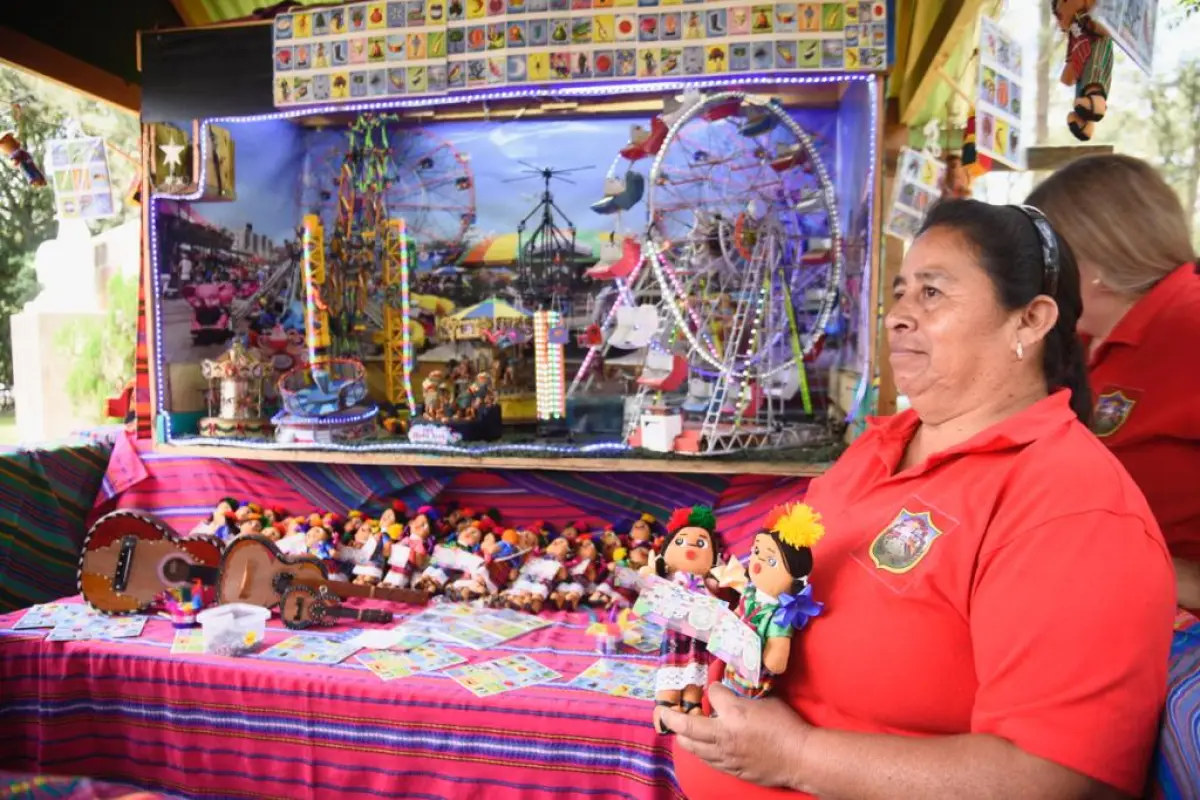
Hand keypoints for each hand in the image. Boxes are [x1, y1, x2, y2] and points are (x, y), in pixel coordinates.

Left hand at [662, 683, 811, 789]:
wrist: (800, 757)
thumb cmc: (787, 726)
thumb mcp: (766, 702)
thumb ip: (745, 698)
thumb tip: (734, 694)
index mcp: (734, 713)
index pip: (712, 694)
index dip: (712, 689)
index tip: (713, 688)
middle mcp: (724, 735)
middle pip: (687, 725)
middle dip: (672, 716)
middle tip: (663, 712)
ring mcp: (726, 755)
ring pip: (692, 747)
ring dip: (682, 737)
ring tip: (677, 731)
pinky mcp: (731, 769)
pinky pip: (707, 760)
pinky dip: (699, 751)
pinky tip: (698, 748)